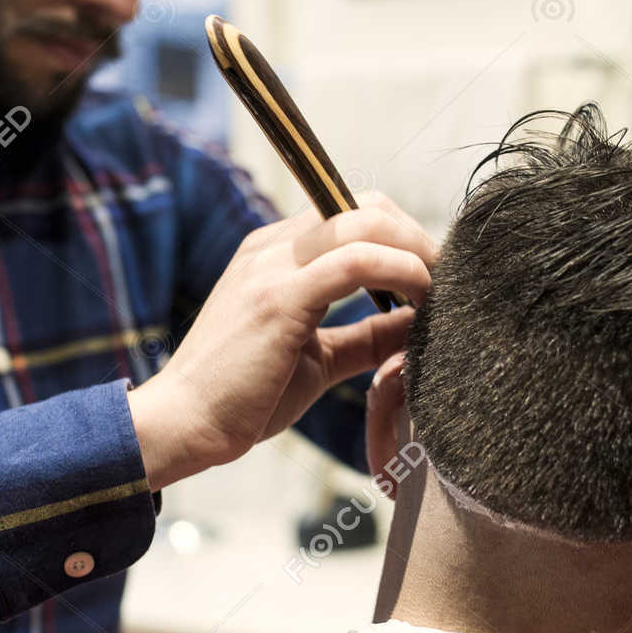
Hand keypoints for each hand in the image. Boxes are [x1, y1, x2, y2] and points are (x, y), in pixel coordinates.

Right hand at [129, 193, 436, 486]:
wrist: (181, 426)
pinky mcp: (279, 299)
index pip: (351, 214)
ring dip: (418, 251)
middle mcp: (271, 248)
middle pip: (365, 206)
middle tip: (449, 280)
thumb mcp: (314, 360)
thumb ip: (363, 337)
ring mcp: (272, 268)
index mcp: (273, 254)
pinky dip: (401, 272)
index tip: (436, 276)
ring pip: (365, 223)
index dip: (403, 237)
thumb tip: (416, 325)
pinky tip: (421, 300)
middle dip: (418, 236)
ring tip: (443, 290)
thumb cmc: (243, 400)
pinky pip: (357, 262)